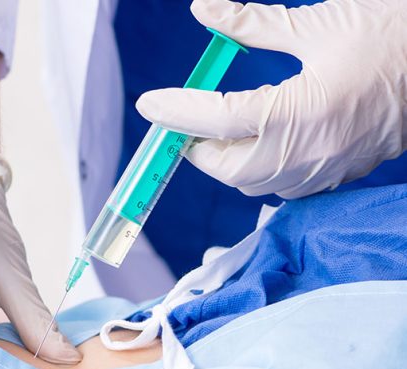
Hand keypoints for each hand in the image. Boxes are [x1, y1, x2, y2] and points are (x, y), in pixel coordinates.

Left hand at [136, 0, 406, 198]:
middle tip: (186, 122)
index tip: (149, 105)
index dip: (177, 111)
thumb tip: (204, 12)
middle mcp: (304, 152)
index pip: (217, 118)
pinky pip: (275, 188)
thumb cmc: (385, 37)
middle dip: (197, 147)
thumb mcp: (314, 24)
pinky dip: (252, 171)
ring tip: (217, 132)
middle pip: (226, 166)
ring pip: (248, 183)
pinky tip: (254, 146)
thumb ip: (250, 24)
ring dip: (223, 161)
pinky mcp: (328, 178)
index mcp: (299, 111)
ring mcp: (317, 172)